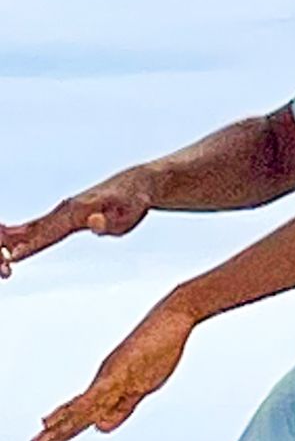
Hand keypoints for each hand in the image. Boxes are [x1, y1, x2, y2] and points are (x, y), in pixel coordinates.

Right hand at [1, 171, 156, 279]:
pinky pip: (40, 225)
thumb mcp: (127, 216)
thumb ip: (109, 221)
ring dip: (12, 237)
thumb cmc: (133, 202)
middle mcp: (66, 209)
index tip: (12, 256)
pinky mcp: (67, 214)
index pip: (50, 232)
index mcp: (78, 211)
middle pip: (34, 228)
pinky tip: (9, 236)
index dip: (32, 245)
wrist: (137, 184)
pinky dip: (22, 231)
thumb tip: (94, 224)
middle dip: (12, 242)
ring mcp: (65, 210)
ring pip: (34, 226)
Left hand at [34, 297, 197, 440]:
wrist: (169, 319)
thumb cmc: (160, 345)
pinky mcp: (121, 372)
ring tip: (44, 438)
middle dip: (58, 429)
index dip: (63, 420)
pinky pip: (99, 396)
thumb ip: (123, 407)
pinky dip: (83, 409)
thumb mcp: (144, 386)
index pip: (80, 406)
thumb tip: (102, 426)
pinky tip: (74, 419)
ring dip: (64, 425)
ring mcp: (113, 376)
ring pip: (83, 407)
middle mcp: (105, 379)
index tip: (46, 432)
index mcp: (108, 381)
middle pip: (77, 410)